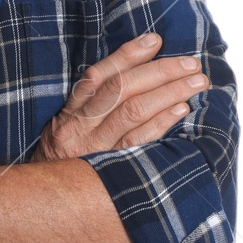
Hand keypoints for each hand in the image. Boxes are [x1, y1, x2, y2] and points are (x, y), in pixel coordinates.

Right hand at [29, 33, 209, 162]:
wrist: (46, 201)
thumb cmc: (66, 160)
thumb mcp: (69, 128)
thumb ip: (95, 103)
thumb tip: (138, 71)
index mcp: (69, 112)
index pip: (98, 75)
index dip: (127, 55)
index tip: (155, 40)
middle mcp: (79, 127)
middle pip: (121, 89)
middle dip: (159, 71)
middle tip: (191, 64)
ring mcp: (94, 149)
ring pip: (132, 111)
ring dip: (168, 93)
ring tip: (195, 83)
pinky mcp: (110, 170)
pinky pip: (138, 143)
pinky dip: (162, 123)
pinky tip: (181, 110)